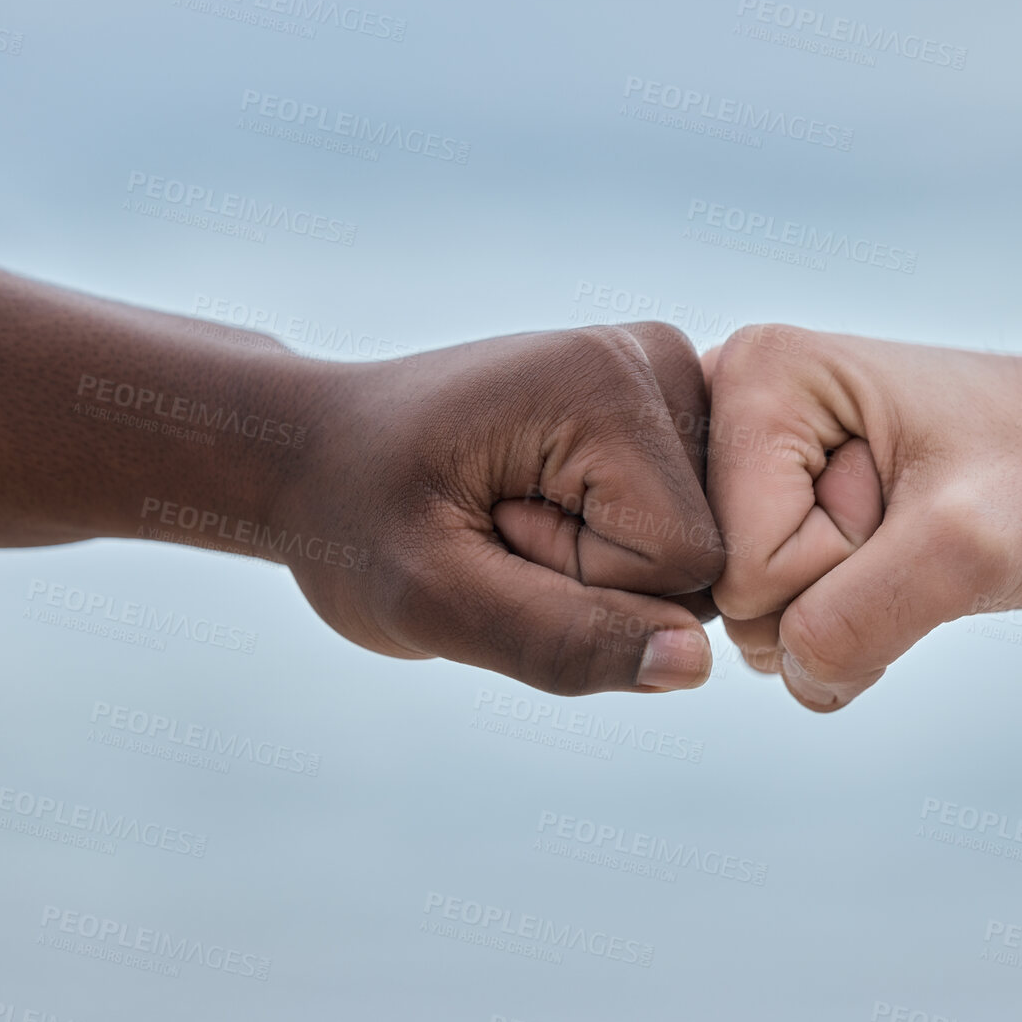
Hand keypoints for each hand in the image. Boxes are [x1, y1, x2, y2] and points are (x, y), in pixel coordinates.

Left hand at [275, 323, 723, 695]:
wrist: (315, 453)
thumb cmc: (352, 520)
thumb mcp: (430, 600)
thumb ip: (562, 638)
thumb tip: (696, 663)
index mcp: (606, 383)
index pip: (685, 564)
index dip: (585, 587)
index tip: (492, 537)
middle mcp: (655, 358)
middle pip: (707, 553)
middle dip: (600, 578)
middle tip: (494, 531)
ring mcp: (664, 375)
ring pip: (702, 549)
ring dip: (604, 566)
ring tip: (508, 519)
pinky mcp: (661, 405)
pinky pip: (685, 531)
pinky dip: (615, 547)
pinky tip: (542, 507)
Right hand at [703, 325, 1021, 710]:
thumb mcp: (966, 551)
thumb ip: (858, 620)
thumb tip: (793, 675)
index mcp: (756, 373)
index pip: (740, 566)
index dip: (836, 569)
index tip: (907, 507)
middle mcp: (729, 401)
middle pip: (730, 591)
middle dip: (831, 589)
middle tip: (909, 521)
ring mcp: (744, 453)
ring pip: (749, 611)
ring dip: (842, 600)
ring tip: (904, 527)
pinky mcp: (767, 496)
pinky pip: (771, 609)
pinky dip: (841, 606)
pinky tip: (887, 547)